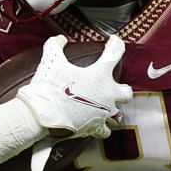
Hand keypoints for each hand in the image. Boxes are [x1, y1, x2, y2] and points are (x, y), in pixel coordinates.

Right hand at [16, 35, 130, 138]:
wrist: (44, 115)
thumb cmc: (50, 86)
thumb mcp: (51, 60)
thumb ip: (56, 45)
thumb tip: (59, 39)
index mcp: (101, 74)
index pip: (115, 53)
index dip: (116, 44)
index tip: (114, 41)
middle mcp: (108, 94)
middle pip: (126, 91)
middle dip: (121, 88)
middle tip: (114, 86)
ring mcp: (104, 113)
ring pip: (118, 114)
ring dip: (113, 110)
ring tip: (106, 108)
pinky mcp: (96, 128)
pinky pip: (105, 131)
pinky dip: (102, 128)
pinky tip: (98, 126)